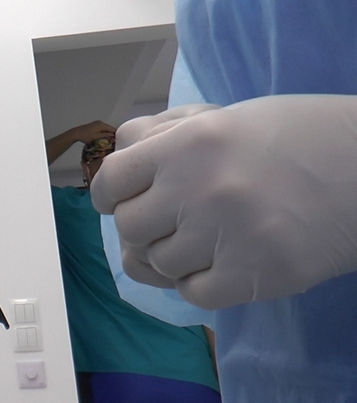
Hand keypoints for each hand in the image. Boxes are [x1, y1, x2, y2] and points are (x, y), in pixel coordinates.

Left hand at [66, 120, 115, 144]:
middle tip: (115, 142)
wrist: (76, 133)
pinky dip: (104, 133)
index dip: (116, 135)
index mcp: (101, 125)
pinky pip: (102, 129)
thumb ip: (105, 135)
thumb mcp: (96, 137)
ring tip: (110, 141)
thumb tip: (113, 135)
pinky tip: (104, 138)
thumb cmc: (85, 136)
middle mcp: (100, 122)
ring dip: (108, 134)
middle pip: (110, 128)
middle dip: (112, 134)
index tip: (118, 141)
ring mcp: (97, 123)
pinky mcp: (95, 125)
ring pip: (106, 129)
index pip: (112, 129)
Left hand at [91, 97, 356, 309]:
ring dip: (172, 255)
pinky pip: (193, 293)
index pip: (112, 179)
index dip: (110, 193)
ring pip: (159, 263)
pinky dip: (198, 283)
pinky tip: (220, 264)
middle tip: (168, 221)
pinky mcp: (254, 275)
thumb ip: (166, 133)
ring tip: (202, 240)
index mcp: (188, 142)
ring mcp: (225, 234)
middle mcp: (198, 187)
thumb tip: (121, 154)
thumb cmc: (299, 135)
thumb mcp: (226, 116)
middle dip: (142, 225)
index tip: (117, 200)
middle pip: (129, 225)